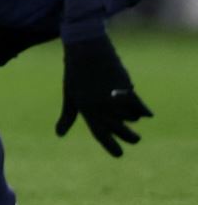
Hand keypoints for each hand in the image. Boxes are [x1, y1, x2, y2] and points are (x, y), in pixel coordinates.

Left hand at [56, 34, 152, 156]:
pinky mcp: (126, 88)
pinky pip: (139, 106)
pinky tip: (146, 113)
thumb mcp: (71, 96)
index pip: (100, 135)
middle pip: (121, 131)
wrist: (86, 49)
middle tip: (135, 139)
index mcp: (86, 110)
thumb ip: (67, 117)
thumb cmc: (76, 73)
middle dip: (130, 137)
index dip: (111, 147)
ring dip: (132, 116)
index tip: (119, 154)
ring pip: (131, 117)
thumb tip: (59, 135)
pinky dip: (143, 109)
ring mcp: (114, 98)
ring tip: (127, 110)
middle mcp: (101, 107)